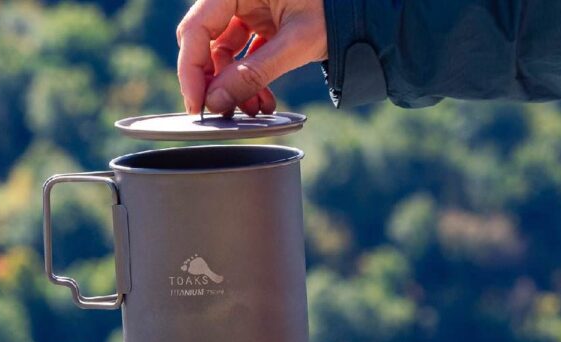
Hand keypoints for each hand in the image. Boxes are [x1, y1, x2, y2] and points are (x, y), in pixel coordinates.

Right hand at [176, 0, 327, 115]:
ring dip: (234, 85)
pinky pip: (243, 53)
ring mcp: (249, 6)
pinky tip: (261, 100)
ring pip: (224, 52)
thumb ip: (254, 73)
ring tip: (253, 111)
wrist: (369, 7)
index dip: (191, 70)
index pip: (196, 28)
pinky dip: (250, 78)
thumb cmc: (338, 9)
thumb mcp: (297, 42)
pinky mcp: (262, 20)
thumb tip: (216, 103)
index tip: (198, 105)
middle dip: (214, 81)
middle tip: (221, 112)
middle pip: (204, 41)